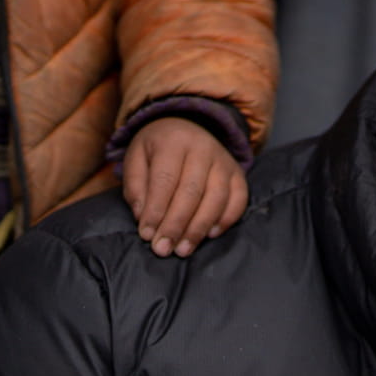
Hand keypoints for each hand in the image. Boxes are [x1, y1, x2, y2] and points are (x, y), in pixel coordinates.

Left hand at [123, 117, 247, 257]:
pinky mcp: (239, 174)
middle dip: (176, 225)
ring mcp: (225, 161)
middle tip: (163, 249)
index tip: (146, 235)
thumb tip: (143, 217)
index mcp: (174, 141)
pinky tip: (210, 235)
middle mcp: (203, 149)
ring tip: (183, 250)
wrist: (187, 125)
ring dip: (199, 228)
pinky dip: (226, 220)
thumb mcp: (136, 158)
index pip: (165, 180)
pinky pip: (239, 200)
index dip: (156, 210)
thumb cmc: (157, 149)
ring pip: (216, 198)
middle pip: (192, 192)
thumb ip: (136, 186)